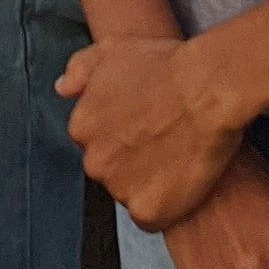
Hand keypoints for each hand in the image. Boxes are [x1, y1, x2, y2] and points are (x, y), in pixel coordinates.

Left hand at [58, 35, 248, 229]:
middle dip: (133, 161)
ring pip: (130, 194)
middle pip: (111, 171)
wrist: (206, 90)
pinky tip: (183, 182)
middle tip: (165, 144)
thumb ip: (80, 69)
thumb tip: (62, 88)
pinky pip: (151, 218)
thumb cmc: (166, 66)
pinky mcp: (147, 210)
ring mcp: (118, 188)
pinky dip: (167, 206)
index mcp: (81, 127)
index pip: (96, 143)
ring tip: (178, 159)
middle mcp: (93, 161)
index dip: (124, 136)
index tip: (146, 127)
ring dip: (150, 184)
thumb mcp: (112, 50)